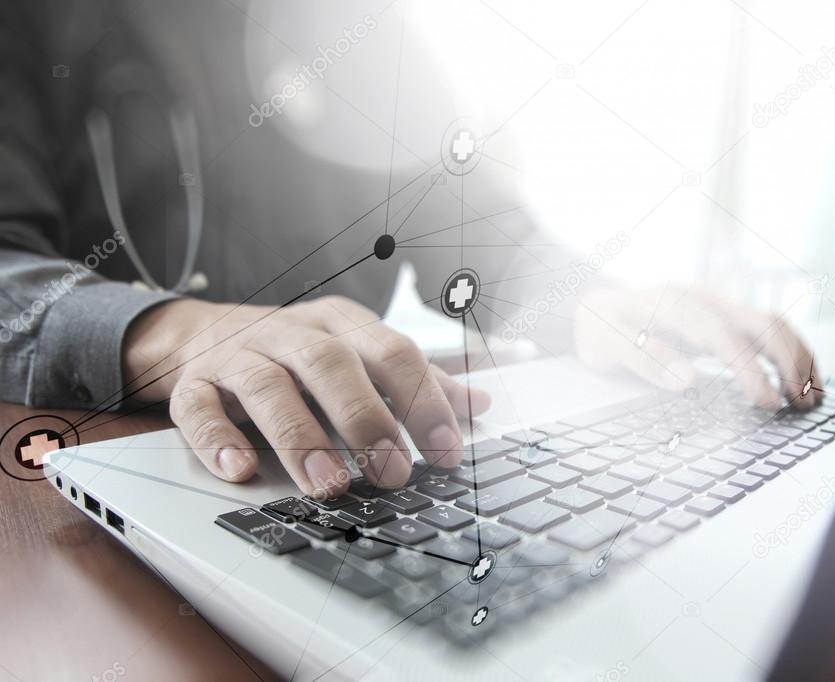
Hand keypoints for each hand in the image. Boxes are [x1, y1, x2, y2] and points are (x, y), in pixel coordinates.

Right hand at [123, 297, 489, 496]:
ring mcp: (238, 355)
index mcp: (340, 322)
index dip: (422, 400)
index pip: (392, 352)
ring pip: (267, 387)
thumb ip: (415, 381)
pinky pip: (198, 408)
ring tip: (328, 484)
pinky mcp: (193, 383)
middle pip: (331, 364)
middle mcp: (290, 332)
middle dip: (366, 419)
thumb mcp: (360, 354)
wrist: (205, 332)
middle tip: (394, 473)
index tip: (448, 450)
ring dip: (299, 437)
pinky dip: (217, 439)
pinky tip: (239, 470)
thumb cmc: (299, 353)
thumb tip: (478, 405)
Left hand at [575, 286, 819, 408]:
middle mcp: (703, 297)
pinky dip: (792, 351)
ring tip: (812, 397)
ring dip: (798, 357)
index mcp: (673, 303)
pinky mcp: (727, 313)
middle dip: (787, 363)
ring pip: (772, 322)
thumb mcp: (606, 344)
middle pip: (759, 322)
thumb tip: (687, 380)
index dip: (748, 369)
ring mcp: (718, 302)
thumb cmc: (602, 328)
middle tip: (800, 406)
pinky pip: (769, 327)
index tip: (767, 402)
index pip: (721, 335)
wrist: (597, 304)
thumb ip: (644, 358)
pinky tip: (804, 378)